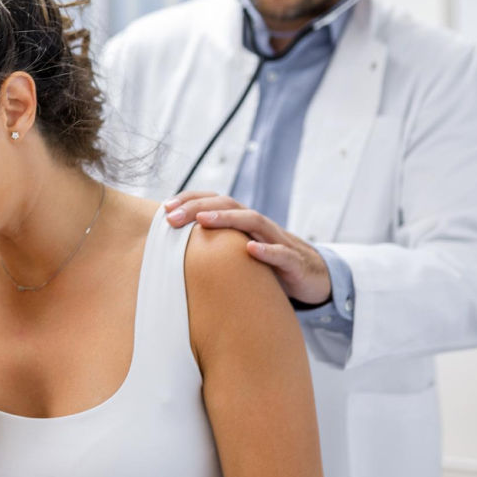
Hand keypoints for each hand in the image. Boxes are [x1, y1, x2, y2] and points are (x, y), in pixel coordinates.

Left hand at [164, 191, 331, 304]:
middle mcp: (258, 225)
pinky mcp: (293, 261)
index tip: (164, 208)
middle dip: (199, 207)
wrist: (312, 276)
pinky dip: (267, 250)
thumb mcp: (237, 252)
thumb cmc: (267, 263)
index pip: (214, 201)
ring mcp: (277, 240)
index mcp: (242, 221)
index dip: (190, 200)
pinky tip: (252, 250)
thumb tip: (173, 248)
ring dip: (227, 219)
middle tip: (172, 217)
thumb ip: (213, 246)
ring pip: (253, 221)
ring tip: (203, 221)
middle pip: (229, 205)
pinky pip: (281, 253)